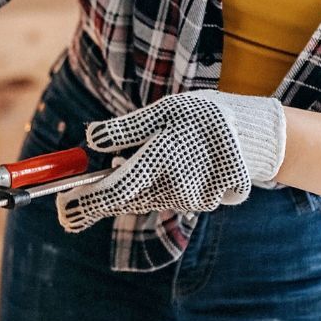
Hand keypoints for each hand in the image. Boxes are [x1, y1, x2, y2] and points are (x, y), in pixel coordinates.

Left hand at [54, 90, 285, 231]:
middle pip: (124, 201)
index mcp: (160, 160)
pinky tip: (163, 168)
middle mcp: (175, 187)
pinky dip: (155, 188)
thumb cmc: (205, 115)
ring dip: (128, 190)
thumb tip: (91, 139)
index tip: (62, 210)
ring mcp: (191, 200)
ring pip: (144, 200)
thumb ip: (125, 128)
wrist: (258, 135)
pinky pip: (168, 199)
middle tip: (70, 205)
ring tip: (125, 166)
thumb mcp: (164, 110)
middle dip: (97, 201)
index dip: (84, 204)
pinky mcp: (203, 204)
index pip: (113, 192)